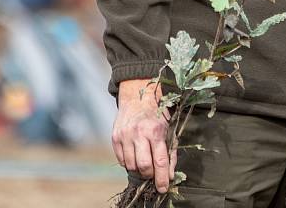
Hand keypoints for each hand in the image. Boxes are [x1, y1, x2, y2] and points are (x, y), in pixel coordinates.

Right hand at [112, 79, 176, 193]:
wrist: (137, 97)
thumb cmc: (155, 115)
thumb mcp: (168, 129)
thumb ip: (170, 152)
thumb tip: (170, 175)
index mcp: (155, 131)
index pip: (160, 161)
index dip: (162, 178)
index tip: (163, 188)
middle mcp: (139, 133)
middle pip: (144, 166)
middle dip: (149, 175)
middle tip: (152, 174)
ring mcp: (125, 135)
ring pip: (131, 166)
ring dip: (138, 170)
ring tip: (143, 162)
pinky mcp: (115, 137)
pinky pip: (121, 160)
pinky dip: (129, 163)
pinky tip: (134, 155)